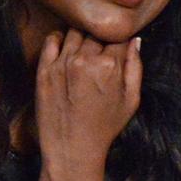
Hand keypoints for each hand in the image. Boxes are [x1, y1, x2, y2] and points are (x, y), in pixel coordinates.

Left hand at [35, 28, 141, 172]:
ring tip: (83, 52)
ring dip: (81, 37)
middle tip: (99, 54)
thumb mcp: (131, 100)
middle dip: (100, 40)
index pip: (118, 36)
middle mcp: (85, 60)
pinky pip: (52, 39)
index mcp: (110, 66)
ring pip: (75, 32)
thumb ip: (135, 67)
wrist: (72, 149)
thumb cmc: (104, 127)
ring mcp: (62, 64)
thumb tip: (135, 40)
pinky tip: (65, 50)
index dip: (119, 41)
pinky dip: (59, 39)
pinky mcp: (44, 70)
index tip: (116, 48)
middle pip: (96, 32)